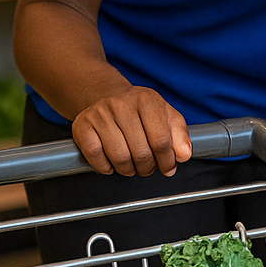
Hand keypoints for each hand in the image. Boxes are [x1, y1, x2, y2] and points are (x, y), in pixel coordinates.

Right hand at [71, 85, 191, 177]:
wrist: (105, 95)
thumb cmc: (140, 110)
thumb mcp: (166, 115)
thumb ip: (179, 135)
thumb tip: (184, 156)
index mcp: (147, 100)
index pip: (161, 140)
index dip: (167, 160)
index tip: (168, 168)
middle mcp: (121, 105)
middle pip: (141, 152)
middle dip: (148, 168)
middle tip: (148, 168)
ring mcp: (99, 115)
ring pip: (119, 157)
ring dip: (128, 170)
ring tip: (133, 167)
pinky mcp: (82, 126)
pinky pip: (95, 156)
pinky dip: (106, 168)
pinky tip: (112, 164)